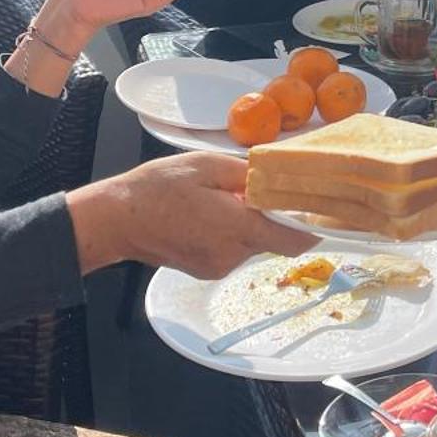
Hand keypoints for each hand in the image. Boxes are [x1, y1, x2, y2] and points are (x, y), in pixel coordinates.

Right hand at [67, 151, 314, 277]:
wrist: (117, 220)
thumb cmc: (157, 188)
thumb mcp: (207, 165)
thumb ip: (248, 174)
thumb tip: (276, 178)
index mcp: (238, 228)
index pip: (294, 239)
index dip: (311, 227)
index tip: (319, 213)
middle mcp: (232, 254)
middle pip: (273, 240)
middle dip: (271, 217)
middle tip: (255, 192)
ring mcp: (218, 267)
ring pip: (252, 245)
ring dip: (247, 225)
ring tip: (220, 201)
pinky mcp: (206, 271)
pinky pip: (232, 252)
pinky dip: (230, 235)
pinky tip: (207, 217)